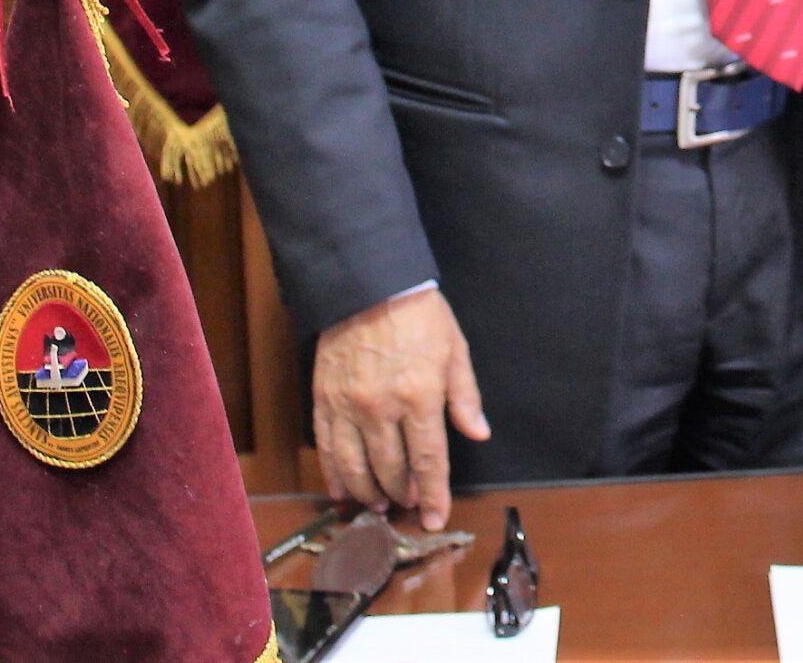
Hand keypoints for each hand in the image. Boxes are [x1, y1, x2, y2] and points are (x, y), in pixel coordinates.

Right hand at [312, 286, 489, 530]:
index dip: (434, 494)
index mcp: (420, 396)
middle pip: (392, 469)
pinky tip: (342, 489)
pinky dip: (334, 473)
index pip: (429, 459)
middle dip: (403, 493)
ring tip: (379, 503)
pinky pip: (327, 447)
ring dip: (368, 491)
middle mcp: (382, 408)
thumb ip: (465, 397)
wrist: (370, 285)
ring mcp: (348, 406)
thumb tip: (478, 433)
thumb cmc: (418, 315)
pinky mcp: (323, 400)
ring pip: (356, 466)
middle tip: (409, 504)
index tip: (435, 517)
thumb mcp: (455, 350)